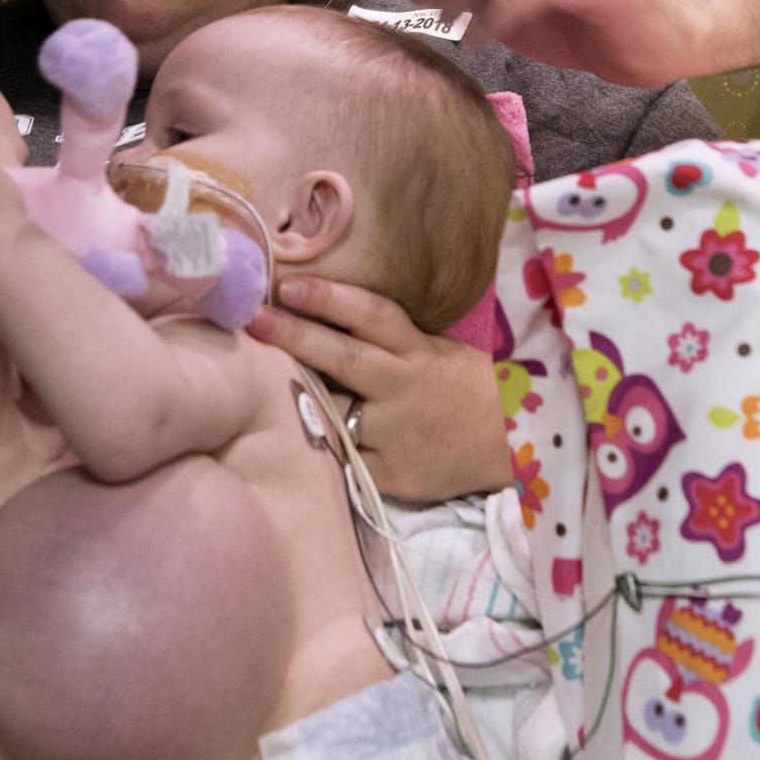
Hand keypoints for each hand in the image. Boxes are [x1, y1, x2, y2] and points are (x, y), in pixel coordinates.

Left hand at [250, 276, 512, 502]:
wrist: (507, 450)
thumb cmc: (460, 391)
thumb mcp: (434, 352)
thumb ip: (386, 340)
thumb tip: (316, 312)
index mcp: (417, 352)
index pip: (373, 316)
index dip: (331, 297)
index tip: (289, 285)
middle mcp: (404, 388)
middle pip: (344, 357)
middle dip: (296, 335)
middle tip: (253, 318)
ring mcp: (396, 433)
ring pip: (335, 411)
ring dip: (298, 395)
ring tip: (255, 381)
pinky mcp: (390, 475)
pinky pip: (343, 459)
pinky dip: (320, 447)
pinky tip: (286, 438)